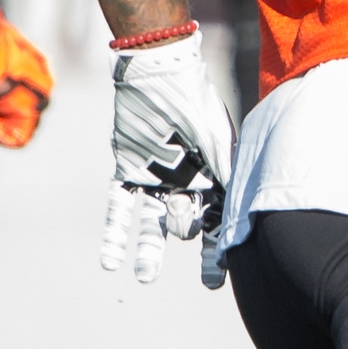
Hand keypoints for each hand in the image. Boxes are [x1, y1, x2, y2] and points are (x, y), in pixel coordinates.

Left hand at [101, 29, 235, 286]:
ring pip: (152, 225)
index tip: (218, 277)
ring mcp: (156, 178)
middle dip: (191, 239)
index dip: (219, 248)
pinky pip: (120, 209)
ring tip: (145, 278)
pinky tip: (110, 263)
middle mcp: (186, 180)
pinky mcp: (128, 171)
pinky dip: (115, 235)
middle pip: (188, 224)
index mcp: (213, 174)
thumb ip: (224, 174)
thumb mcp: (215, 138)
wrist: (155, 70)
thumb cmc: (192, 101)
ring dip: (149, 252)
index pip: (218, 219)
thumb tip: (237, 213)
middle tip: (200, 268)